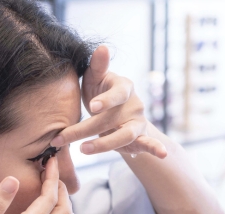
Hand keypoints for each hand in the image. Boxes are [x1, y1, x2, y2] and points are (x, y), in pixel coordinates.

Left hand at [50, 45, 166, 158]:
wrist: (115, 112)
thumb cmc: (101, 92)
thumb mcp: (96, 79)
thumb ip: (98, 66)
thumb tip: (101, 47)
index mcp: (123, 87)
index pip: (117, 94)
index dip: (106, 100)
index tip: (93, 106)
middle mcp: (134, 104)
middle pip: (110, 119)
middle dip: (84, 129)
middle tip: (62, 138)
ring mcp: (138, 121)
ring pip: (125, 135)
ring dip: (104, 144)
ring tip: (84, 149)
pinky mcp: (140, 137)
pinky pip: (149, 143)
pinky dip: (156, 148)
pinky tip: (162, 155)